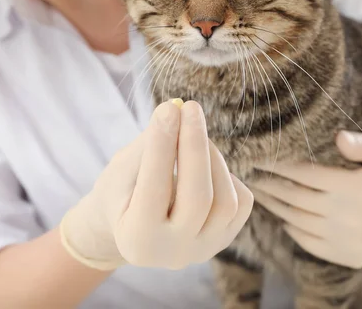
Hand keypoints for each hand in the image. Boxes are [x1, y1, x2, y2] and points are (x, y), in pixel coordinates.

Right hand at [60, 100, 253, 270]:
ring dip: (212, 158)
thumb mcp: (122, 170)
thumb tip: (177, 110)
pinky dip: (226, 175)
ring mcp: (203, 249)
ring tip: (192, 135)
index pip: (154, 188)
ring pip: (225, 201)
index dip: (162, 145)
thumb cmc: (121, 193)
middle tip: (190, 108)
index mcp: (136, 238)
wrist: (131, 229)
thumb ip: (148, 145)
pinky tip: (205, 166)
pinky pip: (241, 203)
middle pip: (198, 198)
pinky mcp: (224, 240)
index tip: (168, 108)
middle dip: (195, 146)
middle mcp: (173, 252)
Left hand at [249, 131, 361, 268]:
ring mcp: (353, 241)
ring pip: (300, 223)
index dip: (280, 166)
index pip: (309, 176)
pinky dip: (294, 230)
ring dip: (276, 207)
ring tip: (260, 193)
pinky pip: (311, 243)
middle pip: (298, 200)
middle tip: (251, 176)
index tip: (260, 158)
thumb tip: (338, 138)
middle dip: (270, 186)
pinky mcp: (350, 256)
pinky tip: (284, 216)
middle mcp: (357, 218)